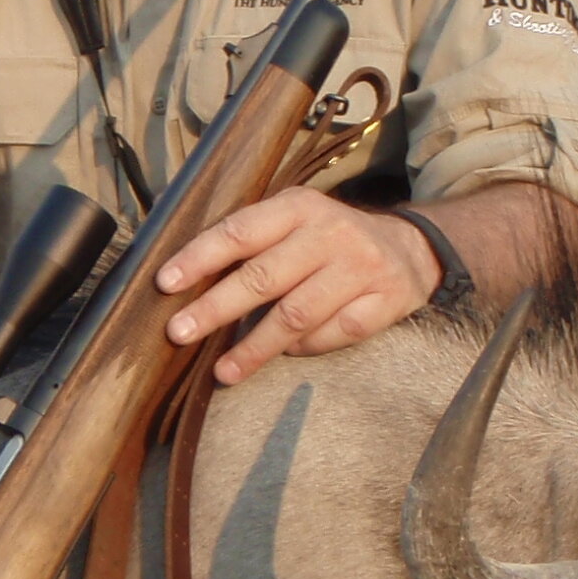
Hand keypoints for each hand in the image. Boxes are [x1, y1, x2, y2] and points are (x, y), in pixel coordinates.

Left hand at [154, 187, 440, 386]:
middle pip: (263, 277)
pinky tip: (285, 355)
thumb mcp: (295, 221)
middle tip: (178, 332)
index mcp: (299, 207)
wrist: (411, 248)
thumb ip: (252, 242)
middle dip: (216, 309)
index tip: (166, 283)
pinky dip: (305, 348)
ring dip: (254, 346)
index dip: (201, 257)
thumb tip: (188, 284)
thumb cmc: (330, 240)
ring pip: (296, 314)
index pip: (241, 231)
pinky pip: (334, 334)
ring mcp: (360, 267)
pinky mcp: (384, 301)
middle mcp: (330, 233)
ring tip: (222, 371)